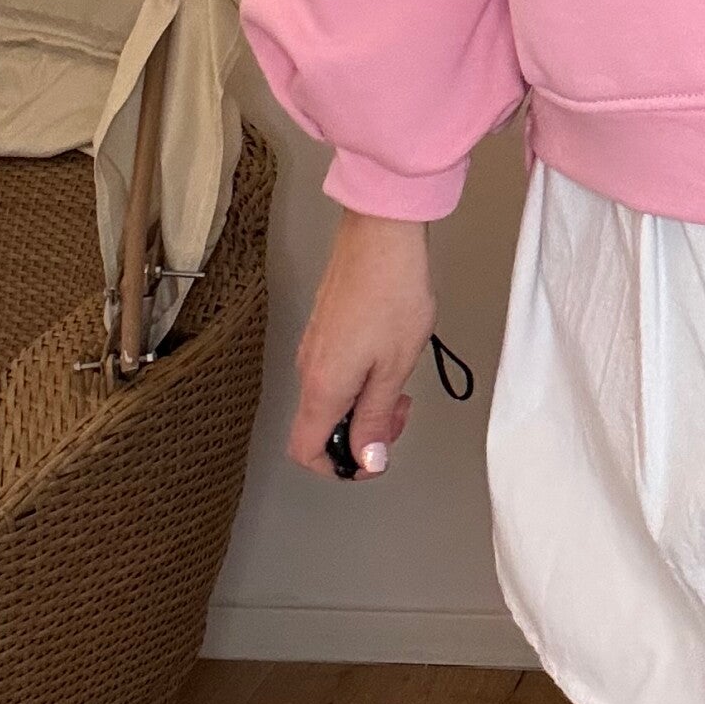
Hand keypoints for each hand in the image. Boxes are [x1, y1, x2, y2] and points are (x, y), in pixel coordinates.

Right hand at [289, 209, 436, 480]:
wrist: (382, 236)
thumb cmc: (392, 291)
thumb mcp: (394, 368)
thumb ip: (376, 419)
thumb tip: (365, 459)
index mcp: (323, 386)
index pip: (306, 451)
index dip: (338, 467)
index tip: (372, 459)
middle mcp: (309, 368)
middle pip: (320, 427)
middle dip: (361, 434)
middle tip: (398, 416)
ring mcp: (313, 346)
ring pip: (329, 399)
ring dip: (363, 405)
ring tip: (398, 385)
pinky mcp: (323, 329)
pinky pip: (332, 373)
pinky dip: (359, 381)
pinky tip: (387, 361)